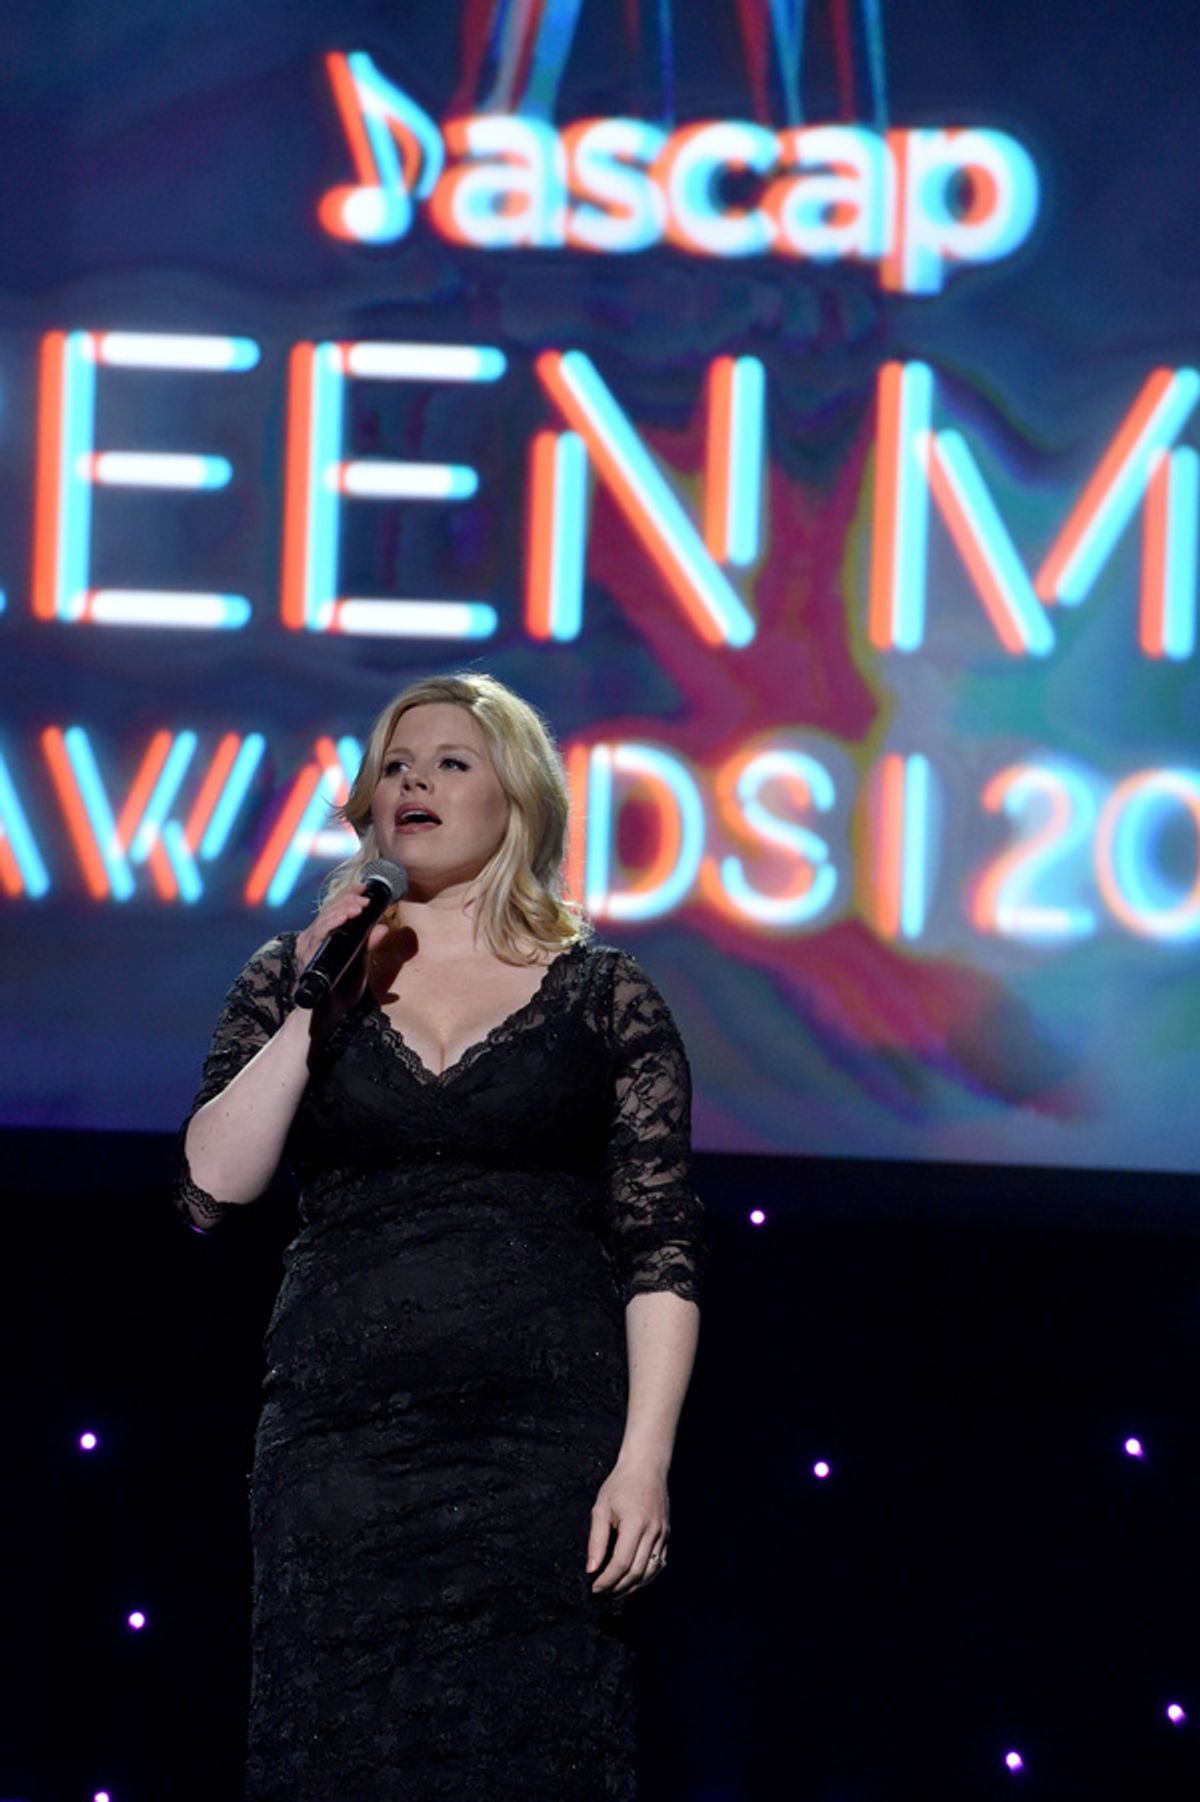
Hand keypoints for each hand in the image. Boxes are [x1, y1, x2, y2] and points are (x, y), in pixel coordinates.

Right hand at [294, 885, 391, 1029]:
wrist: (333, 1013)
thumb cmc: (344, 988)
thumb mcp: (361, 962)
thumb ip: (369, 944)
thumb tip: (384, 928)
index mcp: (324, 935)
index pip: (335, 908)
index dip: (349, 894)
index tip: (365, 887)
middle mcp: (313, 937)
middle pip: (329, 909)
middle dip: (348, 900)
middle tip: (365, 899)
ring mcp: (308, 945)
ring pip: (324, 918)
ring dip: (343, 909)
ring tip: (359, 906)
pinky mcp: (308, 954)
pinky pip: (319, 932)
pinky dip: (332, 923)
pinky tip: (345, 917)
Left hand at [586, 1455, 669, 1595]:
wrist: (647, 1466)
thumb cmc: (621, 1484)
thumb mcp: (601, 1508)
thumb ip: (596, 1541)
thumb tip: (592, 1569)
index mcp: (635, 1524)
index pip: (622, 1563)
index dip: (607, 1580)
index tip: (595, 1588)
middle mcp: (653, 1531)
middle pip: (637, 1572)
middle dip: (618, 1588)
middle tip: (602, 1593)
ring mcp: (663, 1534)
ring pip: (650, 1572)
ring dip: (633, 1587)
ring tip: (616, 1591)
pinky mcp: (666, 1535)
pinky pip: (659, 1563)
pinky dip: (646, 1577)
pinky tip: (633, 1580)